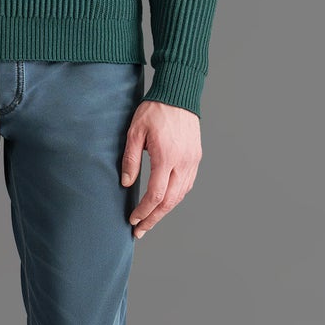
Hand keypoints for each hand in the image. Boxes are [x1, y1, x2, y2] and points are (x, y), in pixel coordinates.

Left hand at [120, 99, 201, 238]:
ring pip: (180, 195)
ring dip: (165, 210)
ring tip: (150, 219)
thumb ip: (130, 158)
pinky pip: (187, 184)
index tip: (133, 220)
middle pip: (170, 201)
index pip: (155, 195)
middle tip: (140, 230)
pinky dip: (175, 197)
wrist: (179, 94)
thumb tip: (127, 183)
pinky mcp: (196, 157)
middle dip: (154, 218)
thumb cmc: (155, 110)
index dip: (144, 212)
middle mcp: (183, 162)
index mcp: (166, 157)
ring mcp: (192, 161)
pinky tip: (165, 201)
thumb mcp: (135, 131)